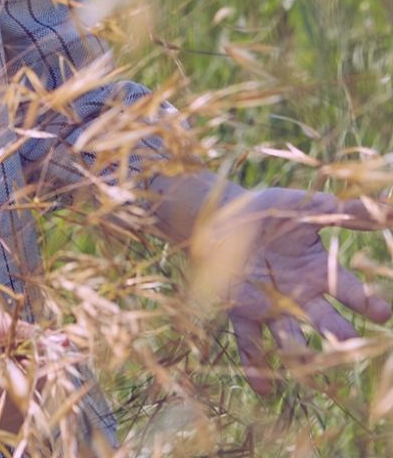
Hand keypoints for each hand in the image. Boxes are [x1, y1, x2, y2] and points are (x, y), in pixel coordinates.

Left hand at [211, 187, 392, 393]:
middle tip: (350, 342)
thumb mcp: (302, 205)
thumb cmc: (265, 212)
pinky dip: (256, 365)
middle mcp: (300, 296)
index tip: (381, 312)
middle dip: (339, 332)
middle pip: (325, 320)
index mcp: (319, 272)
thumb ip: (341, 211)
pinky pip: (250, 342)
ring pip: (291, 336)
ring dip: (299, 352)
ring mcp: (271, 307)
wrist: (218, 217)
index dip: (365, 301)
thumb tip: (388, 208)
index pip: (348, 289)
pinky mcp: (241, 311)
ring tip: (306, 365)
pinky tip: (264, 389)